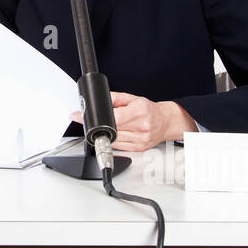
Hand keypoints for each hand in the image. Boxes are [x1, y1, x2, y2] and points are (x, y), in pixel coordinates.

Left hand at [70, 92, 197, 150]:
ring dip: (103, 134)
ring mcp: (141, 139)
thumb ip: (116, 98)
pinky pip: (119, 146)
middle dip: (96, 126)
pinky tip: (113, 134)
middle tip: (83, 120)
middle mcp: (141, 126)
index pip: (115, 117)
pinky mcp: (139, 148)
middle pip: (112, 129)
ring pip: (113, 139)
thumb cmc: (150, 110)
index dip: (97, 118)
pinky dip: (112, 140)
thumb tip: (99, 99)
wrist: (166, 122)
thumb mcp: (133, 98)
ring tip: (101, 127)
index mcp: (140, 111)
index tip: (81, 116)